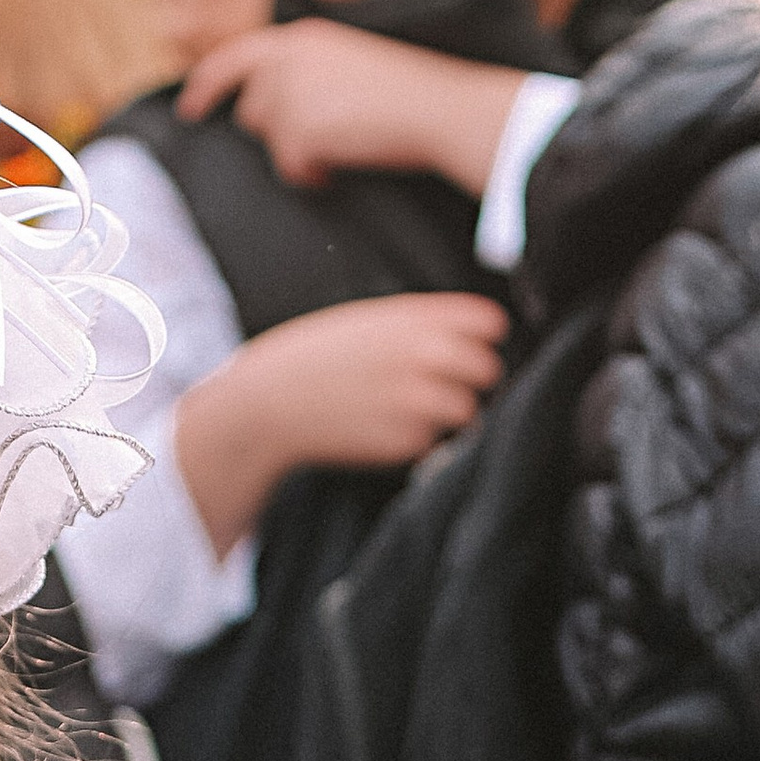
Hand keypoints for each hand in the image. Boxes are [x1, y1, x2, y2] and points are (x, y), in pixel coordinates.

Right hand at [174, 290, 511, 553]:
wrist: (269, 401)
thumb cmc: (319, 355)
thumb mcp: (371, 320)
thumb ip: (426, 322)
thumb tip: (486, 333)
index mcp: (417, 319)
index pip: (490, 324)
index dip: (480, 337)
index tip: (464, 345)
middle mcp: (425, 356)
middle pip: (487, 369)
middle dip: (469, 378)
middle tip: (436, 382)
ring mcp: (418, 401)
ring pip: (467, 410)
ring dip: (446, 411)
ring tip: (403, 406)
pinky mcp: (407, 441)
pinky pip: (432, 440)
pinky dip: (415, 437)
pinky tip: (377, 425)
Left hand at [178, 19, 525, 196]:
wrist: (438, 109)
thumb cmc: (406, 94)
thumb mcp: (349, 65)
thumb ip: (306, 75)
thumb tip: (266, 109)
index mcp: (302, 38)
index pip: (233, 57)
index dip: (205, 85)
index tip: (188, 109)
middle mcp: (287, 58)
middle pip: (252, 109)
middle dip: (277, 130)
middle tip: (315, 142)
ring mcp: (288, 92)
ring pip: (271, 139)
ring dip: (300, 149)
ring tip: (348, 141)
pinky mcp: (296, 128)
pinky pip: (290, 167)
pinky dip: (314, 173)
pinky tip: (346, 159)